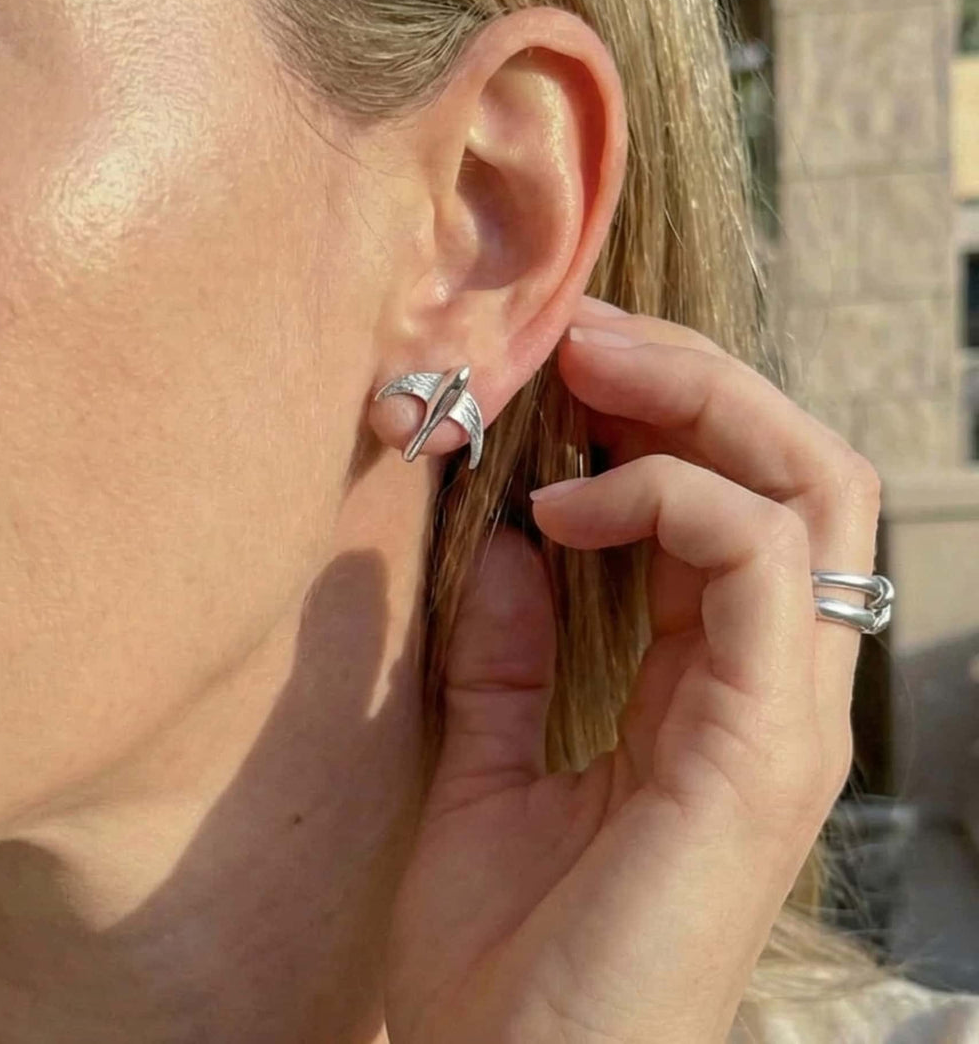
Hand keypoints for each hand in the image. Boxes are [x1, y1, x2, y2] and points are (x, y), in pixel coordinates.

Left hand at [384, 295, 881, 1043]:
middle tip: (587, 333)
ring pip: (812, 488)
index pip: (740, 505)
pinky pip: (759, 559)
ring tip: (590, 372)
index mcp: (718, 690)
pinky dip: (671, 498)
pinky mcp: (766, 744)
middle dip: (699, 377)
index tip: (557, 365)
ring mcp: (785, 714)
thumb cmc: (502, 963)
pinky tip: (570, 510)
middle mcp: (775, 688)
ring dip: (700, 403)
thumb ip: (507, 650)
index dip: (660, 415)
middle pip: (804, 469)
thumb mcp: (485, 766)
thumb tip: (508, 535)